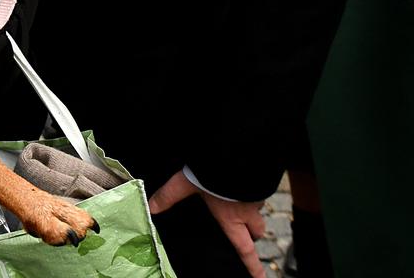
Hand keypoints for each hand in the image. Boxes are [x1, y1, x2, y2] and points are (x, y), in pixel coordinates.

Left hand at [148, 170, 264, 277]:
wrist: (237, 149)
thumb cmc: (214, 171)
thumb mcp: (186, 183)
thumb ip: (169, 195)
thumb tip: (152, 208)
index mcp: (231, 218)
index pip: (244, 249)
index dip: (253, 266)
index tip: (259, 277)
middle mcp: (248, 210)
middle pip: (257, 232)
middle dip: (253, 236)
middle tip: (247, 236)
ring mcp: (258, 195)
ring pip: (259, 210)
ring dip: (252, 210)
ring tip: (240, 203)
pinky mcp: (262, 179)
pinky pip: (260, 190)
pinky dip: (253, 189)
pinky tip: (243, 180)